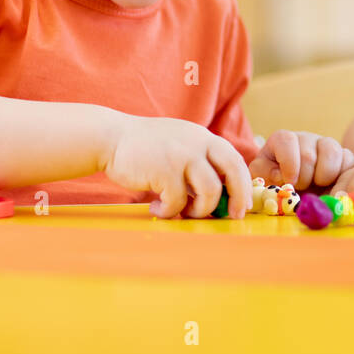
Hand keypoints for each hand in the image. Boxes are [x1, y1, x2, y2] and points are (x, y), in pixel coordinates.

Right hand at [105, 115, 251, 218]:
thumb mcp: (179, 144)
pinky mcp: (164, 171)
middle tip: (233, 215)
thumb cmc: (145, 148)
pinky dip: (169, 211)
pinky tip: (156, 207)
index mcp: (203, 137)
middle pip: (233, 171)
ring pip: (209, 191)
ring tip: (183, 212)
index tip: (243, 204)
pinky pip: (178, 202)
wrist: (110, 138)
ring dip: (199, 210)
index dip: (243, 184)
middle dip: (237, 196)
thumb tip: (219, 194)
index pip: (235, 159)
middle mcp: (197, 143)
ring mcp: (182, 156)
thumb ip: (199, 161)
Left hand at [250, 130, 353, 189]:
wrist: (299, 192)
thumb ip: (263, 173)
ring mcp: (326, 145)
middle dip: (304, 179)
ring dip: (323, 177)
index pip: (286, 140)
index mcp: (283, 140)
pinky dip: (341, 177)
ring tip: (316, 186)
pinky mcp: (345, 156)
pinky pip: (348, 160)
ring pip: (331, 152)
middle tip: (301, 188)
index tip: (289, 181)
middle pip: (308, 154)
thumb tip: (281, 175)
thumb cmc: (279, 183)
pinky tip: (331, 187)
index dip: (288, 164)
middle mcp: (306, 138)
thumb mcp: (263, 177)